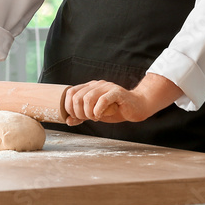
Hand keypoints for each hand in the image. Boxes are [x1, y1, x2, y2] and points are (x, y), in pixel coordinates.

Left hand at [63, 73, 183, 125]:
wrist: (136, 107)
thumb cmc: (115, 110)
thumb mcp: (95, 114)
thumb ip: (82, 116)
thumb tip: (68, 121)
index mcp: (89, 87)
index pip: (70, 92)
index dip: (69, 107)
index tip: (76, 117)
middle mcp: (96, 84)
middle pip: (77, 97)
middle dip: (78, 112)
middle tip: (87, 119)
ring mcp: (107, 87)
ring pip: (88, 98)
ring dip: (88, 113)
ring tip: (95, 118)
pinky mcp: (116, 92)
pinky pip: (102, 100)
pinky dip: (98, 110)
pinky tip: (100, 115)